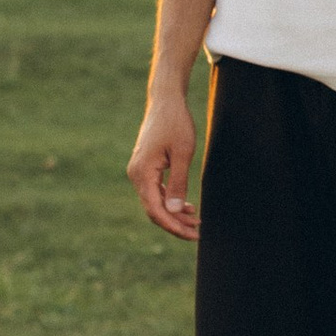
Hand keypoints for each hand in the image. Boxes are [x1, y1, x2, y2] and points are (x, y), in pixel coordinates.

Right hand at [127, 89, 200, 239]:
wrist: (166, 101)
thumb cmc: (176, 123)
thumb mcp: (183, 153)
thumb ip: (178, 182)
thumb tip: (174, 211)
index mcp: (142, 173)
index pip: (155, 210)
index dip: (174, 226)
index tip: (193, 234)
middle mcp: (136, 175)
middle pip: (154, 210)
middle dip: (175, 224)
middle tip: (198, 233)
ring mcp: (139, 172)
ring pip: (155, 202)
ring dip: (174, 214)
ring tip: (196, 221)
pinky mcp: (146, 168)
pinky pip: (156, 191)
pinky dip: (170, 201)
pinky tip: (187, 206)